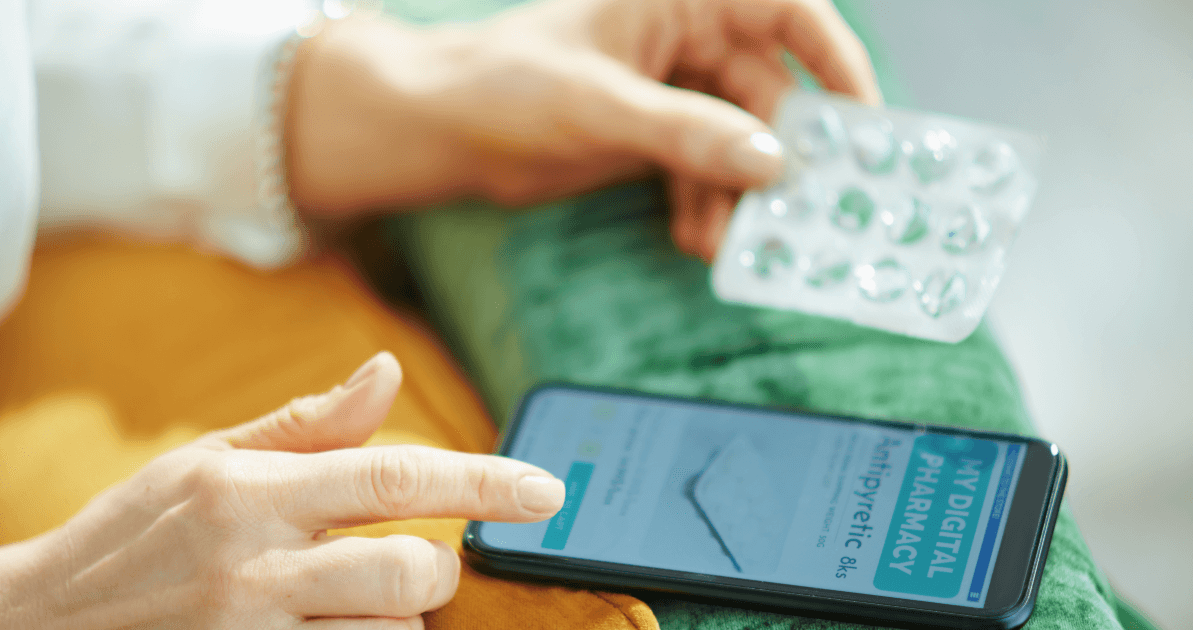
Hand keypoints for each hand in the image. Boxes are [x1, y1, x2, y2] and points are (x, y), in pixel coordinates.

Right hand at [0, 352, 563, 628]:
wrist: (39, 625)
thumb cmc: (137, 533)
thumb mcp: (209, 459)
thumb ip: (308, 424)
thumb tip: (389, 373)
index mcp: (249, 492)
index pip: (390, 479)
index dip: (481, 483)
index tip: (546, 490)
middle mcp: (252, 569)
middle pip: (407, 575)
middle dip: (435, 570)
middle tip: (413, 563)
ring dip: (394, 621)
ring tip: (344, 605)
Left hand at [284, 0, 878, 259]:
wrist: (442, 130)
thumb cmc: (504, 84)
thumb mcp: (601, 105)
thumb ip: (687, 132)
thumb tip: (771, 162)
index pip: (786, 12)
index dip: (835, 62)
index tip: (864, 123)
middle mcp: (687, 36)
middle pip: (770, 92)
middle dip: (783, 155)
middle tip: (806, 211)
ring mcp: (672, 88)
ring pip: (739, 141)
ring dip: (741, 193)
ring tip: (734, 241)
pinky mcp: (654, 134)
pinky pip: (705, 169)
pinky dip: (707, 204)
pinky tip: (695, 238)